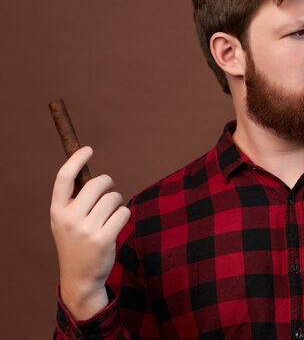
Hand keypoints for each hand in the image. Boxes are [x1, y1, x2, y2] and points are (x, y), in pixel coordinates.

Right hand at [50, 147, 129, 319]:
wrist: (79, 277)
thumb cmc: (76, 242)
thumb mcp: (65, 220)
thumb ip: (74, 200)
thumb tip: (91, 173)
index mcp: (57, 210)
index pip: (64, 178)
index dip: (76, 159)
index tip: (88, 149)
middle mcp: (69, 218)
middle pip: (98, 183)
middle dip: (108, 184)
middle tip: (108, 192)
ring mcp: (86, 229)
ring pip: (114, 198)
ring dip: (117, 203)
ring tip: (108, 216)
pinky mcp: (104, 238)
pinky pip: (123, 212)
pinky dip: (124, 215)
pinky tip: (116, 226)